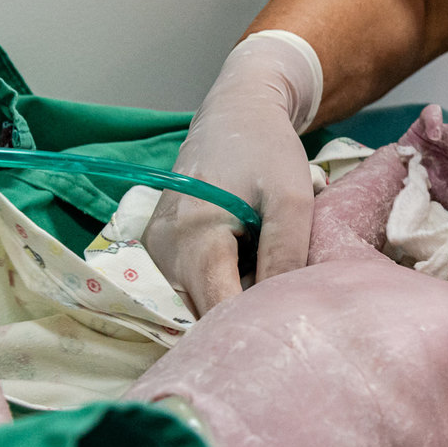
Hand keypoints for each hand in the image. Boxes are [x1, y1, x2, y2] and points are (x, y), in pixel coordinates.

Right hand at [143, 33, 320, 315]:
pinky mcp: (160, 251)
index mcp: (193, 236)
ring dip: (230, 305)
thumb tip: (278, 313)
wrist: (237, 112)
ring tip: (266, 288)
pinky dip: (219, 288)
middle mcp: (162, 250)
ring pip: (195, 305)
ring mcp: (156, 252)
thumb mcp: (291, 198)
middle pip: (202, 313)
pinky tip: (246, 273)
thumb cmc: (267, 151)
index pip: (216, 309)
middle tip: (283, 314)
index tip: (283, 334)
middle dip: (240, 321)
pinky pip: (189, 289)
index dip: (248, 329)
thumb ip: (285, 254)